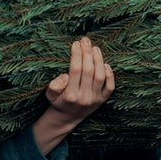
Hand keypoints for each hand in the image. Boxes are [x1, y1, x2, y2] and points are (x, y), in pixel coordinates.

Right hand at [34, 37, 114, 154]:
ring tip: (95, 48)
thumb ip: (54, 85)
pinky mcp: (103, 100)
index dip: (76, 55)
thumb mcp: (49, 95)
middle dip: (87, 53)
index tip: (76, 43)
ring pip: (100, 76)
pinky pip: (110, 87)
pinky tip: (106, 64)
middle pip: (88, 70)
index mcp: (70, 94)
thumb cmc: (58, 101)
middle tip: (85, 41)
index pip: (75, 70)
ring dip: (99, 60)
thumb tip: (66, 75)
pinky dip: (110, 75)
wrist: (67, 118)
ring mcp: (95, 99)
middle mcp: (84, 97)